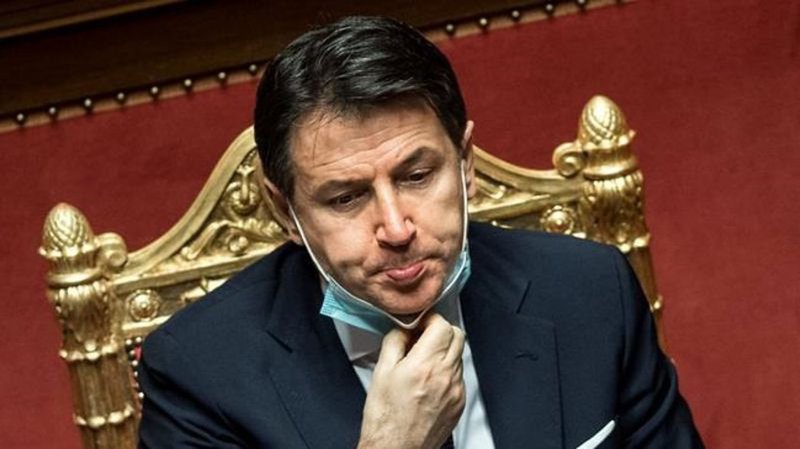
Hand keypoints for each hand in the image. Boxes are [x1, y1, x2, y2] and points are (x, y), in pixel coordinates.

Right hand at [357, 313, 465, 448]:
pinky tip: (428, 380)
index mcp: (425, 365)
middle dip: (440, 331)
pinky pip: (458, 375)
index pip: (442, 325)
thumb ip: (394, 342)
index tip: (418, 324)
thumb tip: (403, 329)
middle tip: (422, 337)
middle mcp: (445, 376)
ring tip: (422, 362)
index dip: (429, 319)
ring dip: (444, 350)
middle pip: (457, 335)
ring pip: (459, 355)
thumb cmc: (385, 418)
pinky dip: (446, 370)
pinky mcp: (459, 403)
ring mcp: (456, 391)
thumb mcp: (381, 372)